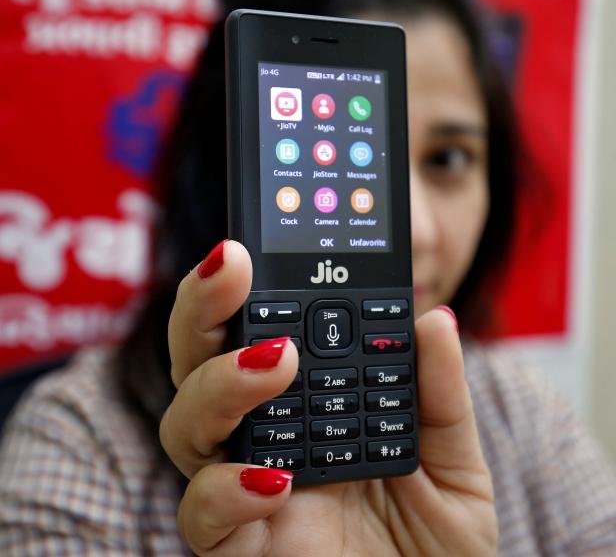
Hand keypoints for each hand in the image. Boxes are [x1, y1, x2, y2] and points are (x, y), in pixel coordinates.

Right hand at [160, 240, 497, 555]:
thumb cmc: (431, 543)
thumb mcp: (450, 460)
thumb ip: (438, 394)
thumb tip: (434, 319)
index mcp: (304, 400)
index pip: (256, 329)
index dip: (247, 286)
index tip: (258, 245)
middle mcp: (261, 431)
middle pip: (200, 357)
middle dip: (204, 305)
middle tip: (233, 265)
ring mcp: (242, 483)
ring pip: (186, 420)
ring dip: (221, 381)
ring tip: (276, 362)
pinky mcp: (236, 544)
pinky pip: (201, 511)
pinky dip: (227, 487)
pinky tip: (273, 478)